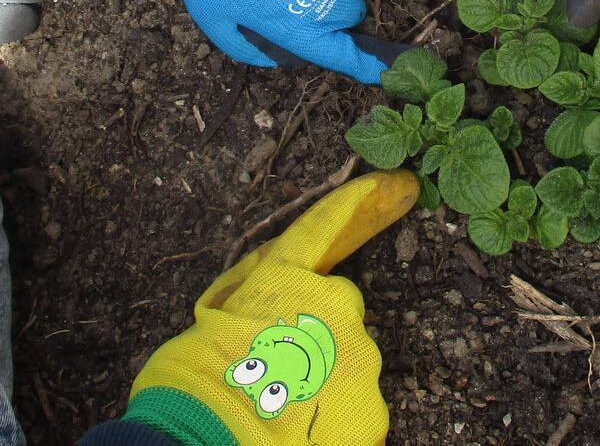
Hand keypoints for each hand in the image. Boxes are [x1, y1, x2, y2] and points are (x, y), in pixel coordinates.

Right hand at [82, 171, 417, 445]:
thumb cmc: (191, 388)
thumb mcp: (208, 317)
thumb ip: (252, 288)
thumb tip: (274, 277)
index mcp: (289, 280)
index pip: (328, 227)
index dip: (364, 202)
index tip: (403, 183)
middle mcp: (335, 309)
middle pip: (339, 314)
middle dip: (316, 335)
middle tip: (276, 372)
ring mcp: (360, 360)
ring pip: (350, 365)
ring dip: (325, 382)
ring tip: (283, 412)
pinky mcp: (372, 411)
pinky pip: (358, 412)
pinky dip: (337, 422)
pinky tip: (302, 436)